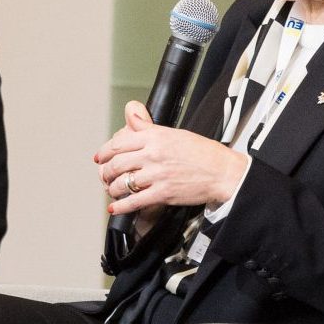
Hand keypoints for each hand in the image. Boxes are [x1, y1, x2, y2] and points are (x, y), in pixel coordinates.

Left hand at [95, 101, 248, 215]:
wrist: (223, 172)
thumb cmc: (203, 153)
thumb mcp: (175, 133)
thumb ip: (148, 128)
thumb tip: (131, 115)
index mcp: (155, 137)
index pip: (119, 143)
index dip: (105, 152)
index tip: (100, 157)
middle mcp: (153, 154)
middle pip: (116, 164)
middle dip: (106, 172)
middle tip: (105, 176)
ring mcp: (157, 175)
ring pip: (122, 183)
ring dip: (112, 189)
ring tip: (113, 190)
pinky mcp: (162, 193)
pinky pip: (134, 201)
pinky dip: (121, 206)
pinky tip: (116, 208)